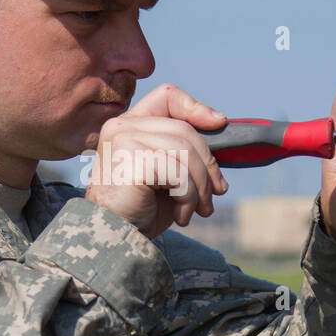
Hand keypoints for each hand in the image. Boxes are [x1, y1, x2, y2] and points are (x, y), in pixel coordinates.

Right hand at [84, 83, 229, 238]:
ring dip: (200, 186)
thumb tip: (220, 126)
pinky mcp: (131, 158)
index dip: (196, 107)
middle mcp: (122, 126)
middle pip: (184, 130)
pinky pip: (177, 172)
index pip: (166, 97)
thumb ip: (183, 150)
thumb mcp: (167, 173)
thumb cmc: (140, 208)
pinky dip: (187, 196)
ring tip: (199, 209)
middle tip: (215, 192)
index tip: (220, 123)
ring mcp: (123, 139)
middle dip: (208, 164)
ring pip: (185, 151)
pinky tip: (181, 215)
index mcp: (128, 124)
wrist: (114, 238)